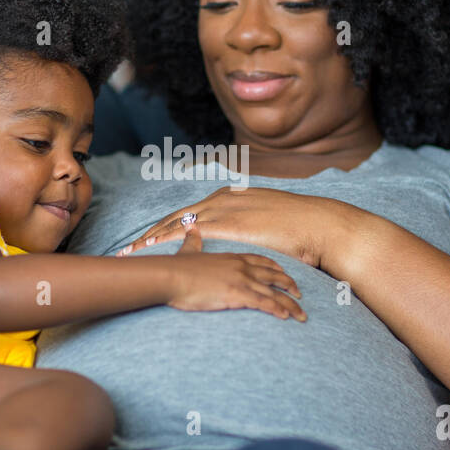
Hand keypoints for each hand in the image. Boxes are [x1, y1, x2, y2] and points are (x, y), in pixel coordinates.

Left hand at [116, 187, 354, 269]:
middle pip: (176, 216)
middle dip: (151, 232)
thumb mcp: (269, 220)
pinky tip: (151, 251)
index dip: (168, 226)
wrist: (319, 225)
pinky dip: (166, 241)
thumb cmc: (299, 229)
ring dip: (151, 238)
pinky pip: (188, 234)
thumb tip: (246, 235)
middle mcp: (222, 199)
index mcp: (230, 197)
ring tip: (131, 252)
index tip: (150, 238)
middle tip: (130, 246)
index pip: (190, 213)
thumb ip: (252, 225)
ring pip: (175, 224)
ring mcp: (224, 210)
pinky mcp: (228, 225)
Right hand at [164, 226, 305, 320]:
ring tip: (301, 315)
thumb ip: (193, 241)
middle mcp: (241, 267)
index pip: (261, 260)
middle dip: (290, 285)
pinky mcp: (237, 294)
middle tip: (301, 294)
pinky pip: (263, 303)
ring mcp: (241, 280)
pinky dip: (277, 310)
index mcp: (232, 257)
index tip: (285, 274)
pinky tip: (286, 317)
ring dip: (290, 304)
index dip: (276, 268)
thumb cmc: (176, 267)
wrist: (169, 276)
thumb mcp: (188, 251)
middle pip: (274, 275)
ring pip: (274, 292)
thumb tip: (190, 230)